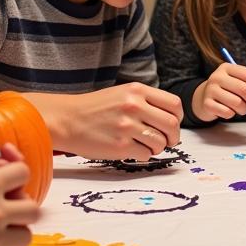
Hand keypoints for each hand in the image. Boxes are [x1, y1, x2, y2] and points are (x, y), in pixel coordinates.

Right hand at [58, 83, 182, 159]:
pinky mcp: (120, 146)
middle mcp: (134, 106)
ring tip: (145, 145)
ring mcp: (127, 126)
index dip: (178, 118)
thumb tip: (172, 120)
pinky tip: (132, 150)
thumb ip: (146, 102)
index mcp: (137, 90)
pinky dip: (143, 155)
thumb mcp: (123, 93)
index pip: (174, 104)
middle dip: (173, 137)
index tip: (173, 125)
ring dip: (157, 147)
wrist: (67, 119)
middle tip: (168, 141)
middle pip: (172, 125)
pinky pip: (145, 154)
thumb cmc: (96, 108)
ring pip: (160, 142)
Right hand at [193, 64, 245, 121]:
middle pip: (244, 89)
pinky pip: (228, 112)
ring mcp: (211, 89)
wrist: (203, 98)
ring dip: (244, 110)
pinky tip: (228, 111)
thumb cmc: (225, 90)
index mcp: (226, 67)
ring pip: (237, 103)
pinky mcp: (207, 103)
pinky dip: (232, 115)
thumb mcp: (235, 82)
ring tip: (241, 110)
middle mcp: (217, 76)